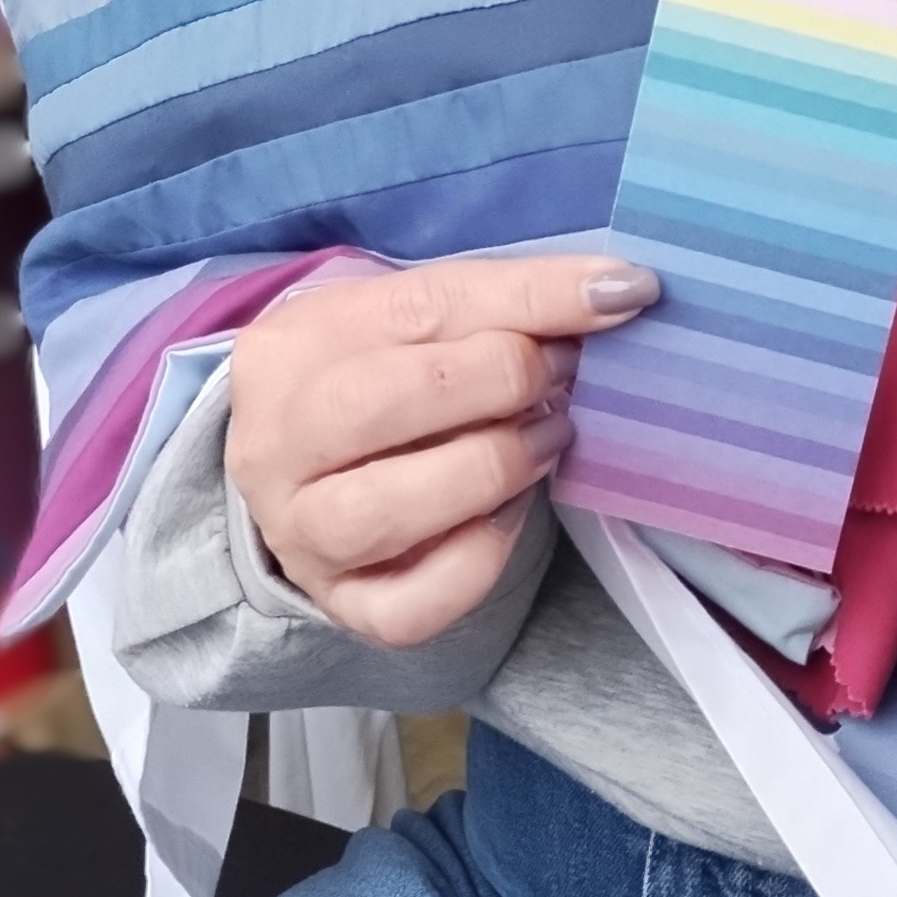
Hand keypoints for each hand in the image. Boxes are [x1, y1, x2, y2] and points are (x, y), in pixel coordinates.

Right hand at [228, 252, 659, 647]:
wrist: (315, 470)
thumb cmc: (383, 377)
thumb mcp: (420, 320)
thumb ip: (507, 301)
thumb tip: (620, 291)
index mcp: (291, 346)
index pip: (420, 307)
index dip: (533, 299)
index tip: (621, 296)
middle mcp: (275, 444)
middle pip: (380, 404)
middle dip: (499, 381)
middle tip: (561, 375)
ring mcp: (299, 534)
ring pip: (385, 509)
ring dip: (491, 468)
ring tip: (546, 441)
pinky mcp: (343, 603)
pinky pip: (412, 605)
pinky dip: (479, 559)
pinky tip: (510, 514)